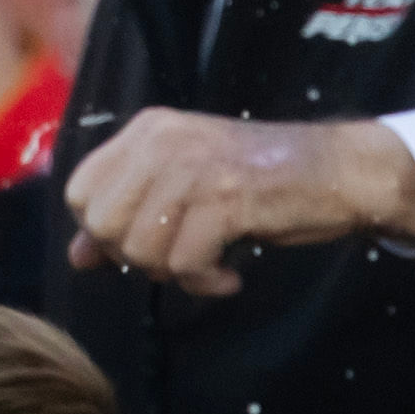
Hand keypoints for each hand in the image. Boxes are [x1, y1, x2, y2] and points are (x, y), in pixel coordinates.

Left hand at [61, 110, 414, 293]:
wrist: (337, 171)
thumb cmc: (259, 181)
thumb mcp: (184, 189)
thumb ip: (128, 216)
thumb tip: (77, 258)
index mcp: (147, 131)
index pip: (79, 191)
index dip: (103, 231)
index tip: (146, 242)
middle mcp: (162, 141)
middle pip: (102, 224)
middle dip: (135, 257)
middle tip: (180, 258)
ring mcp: (193, 167)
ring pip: (140, 249)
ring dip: (175, 274)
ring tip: (210, 264)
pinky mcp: (225, 199)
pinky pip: (184, 264)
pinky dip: (205, 282)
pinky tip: (230, 274)